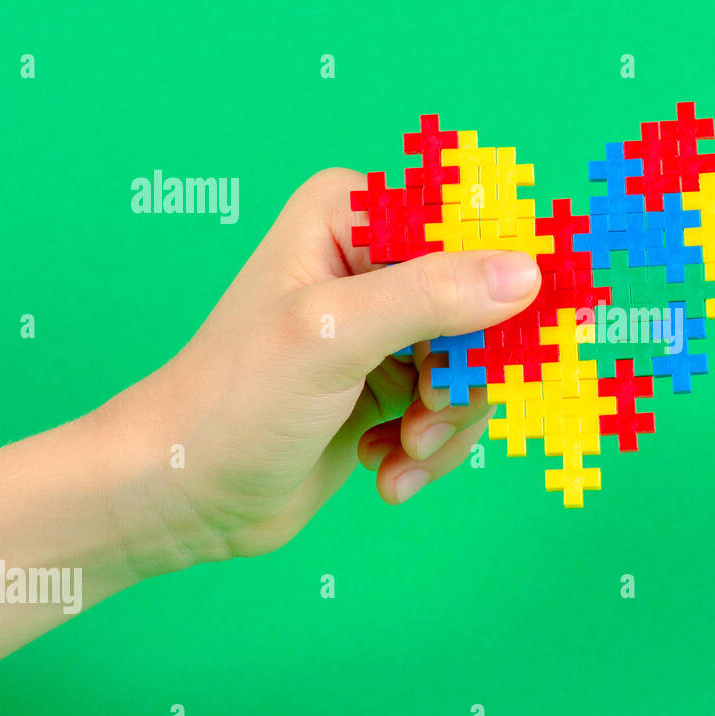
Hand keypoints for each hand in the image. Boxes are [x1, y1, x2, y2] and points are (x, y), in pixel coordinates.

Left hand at [118, 168, 538, 565]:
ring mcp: (386, 328)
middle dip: (464, 374)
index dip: (506, 279)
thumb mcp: (332, 337)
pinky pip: (456, 409)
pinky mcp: (391, 386)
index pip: (464, 227)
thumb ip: (430, 297)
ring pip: (478, 366)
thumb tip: (528, 273)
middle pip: (485, 304)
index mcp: (351, 217)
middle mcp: (374, 263)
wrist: (184, 498)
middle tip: (427, 416)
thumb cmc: (232, 404)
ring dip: (447, 423)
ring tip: (399, 452)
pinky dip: (430, 448)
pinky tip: (385, 468)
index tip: (530, 330)